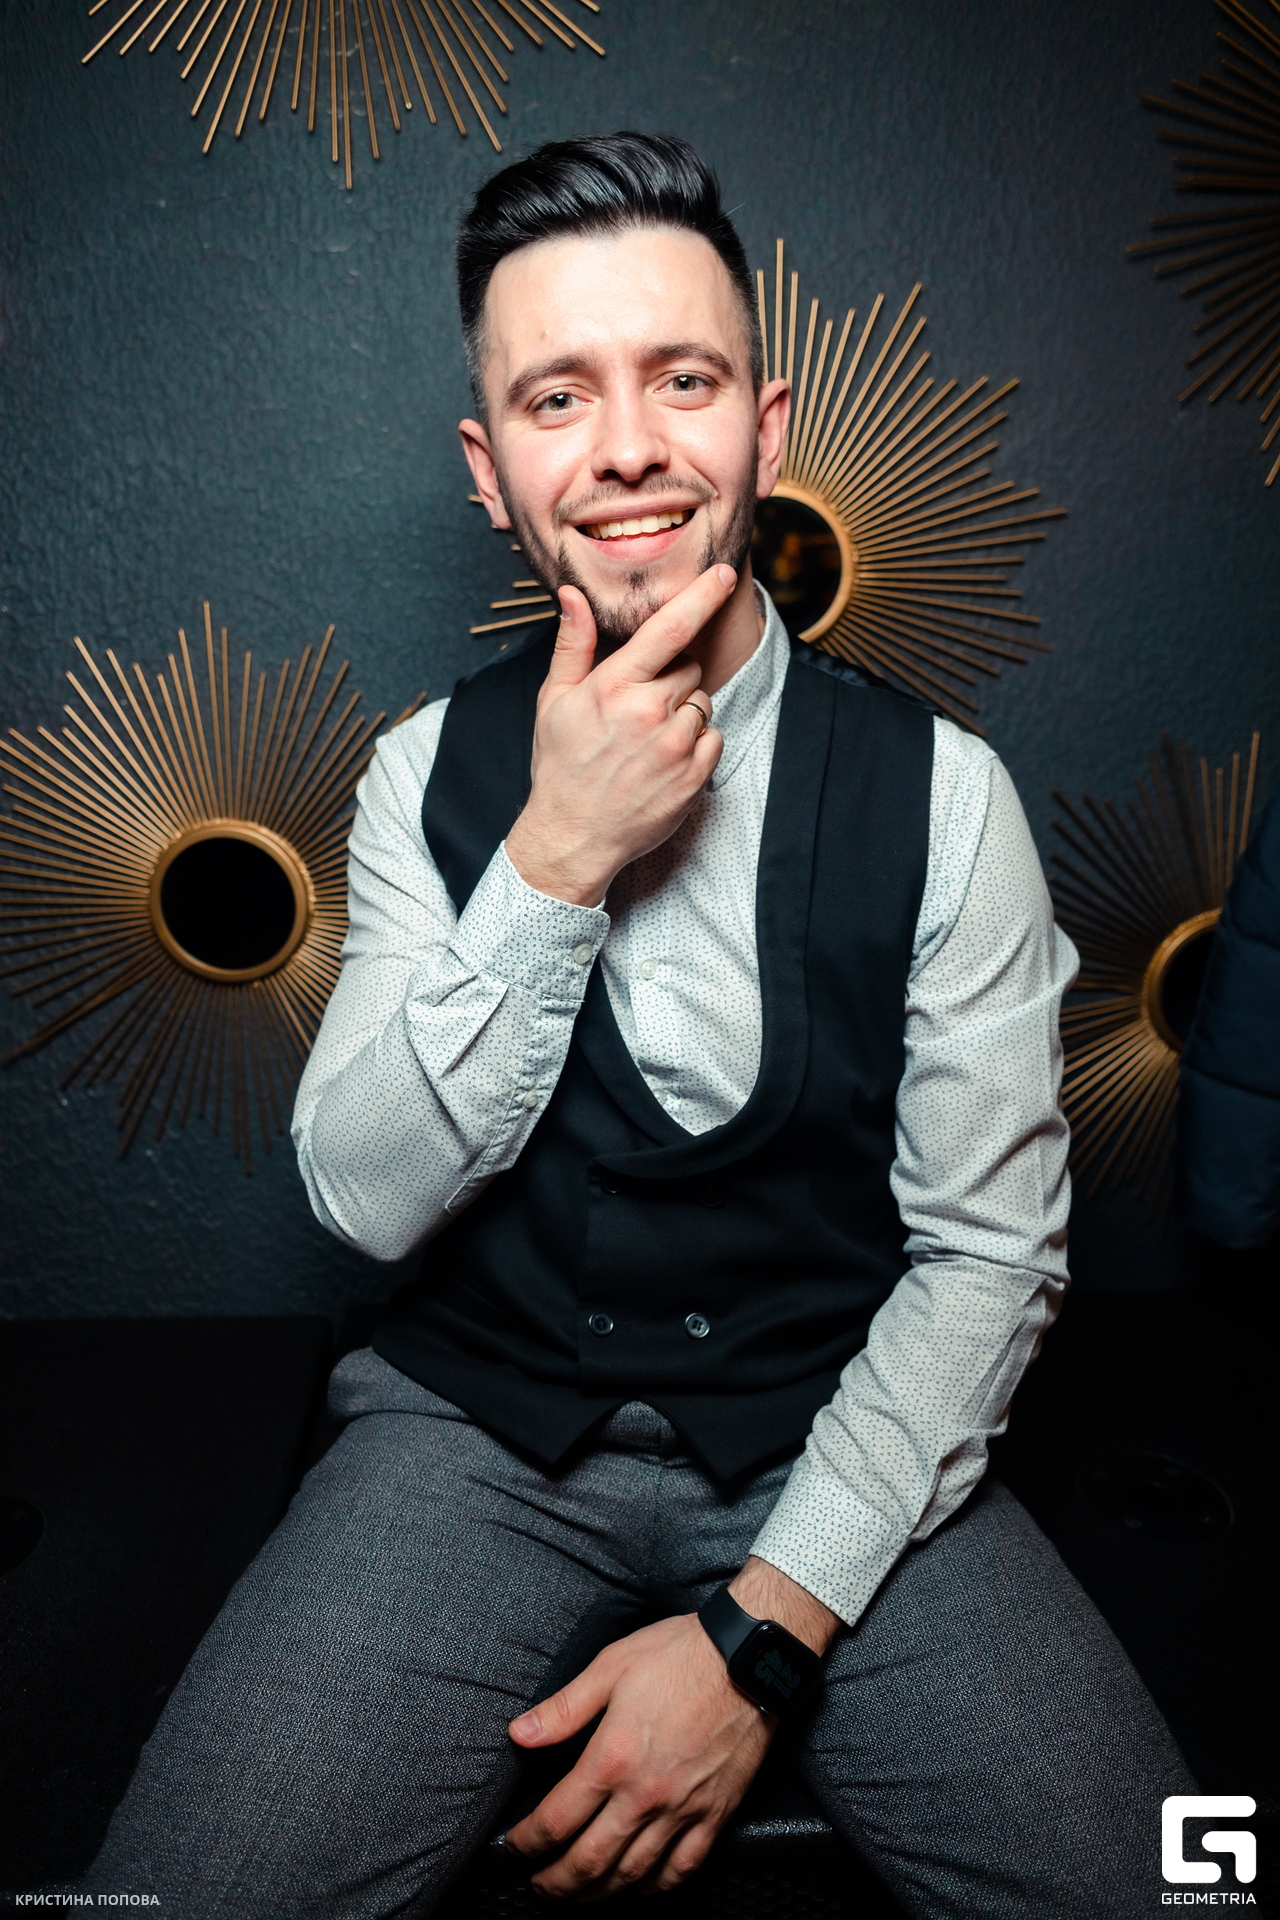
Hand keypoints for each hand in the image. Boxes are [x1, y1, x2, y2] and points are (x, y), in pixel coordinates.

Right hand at [502, 565, 734, 906]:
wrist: (572, 836)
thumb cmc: (560, 765)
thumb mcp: (553, 700)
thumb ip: (571, 644)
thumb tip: (573, 594)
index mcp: (614, 686)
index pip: (669, 628)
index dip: (702, 596)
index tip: (726, 574)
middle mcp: (648, 711)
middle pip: (689, 667)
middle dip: (671, 679)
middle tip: (638, 709)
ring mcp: (675, 746)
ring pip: (702, 702)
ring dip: (684, 713)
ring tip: (647, 740)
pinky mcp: (693, 775)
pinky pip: (713, 738)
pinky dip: (696, 745)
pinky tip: (663, 761)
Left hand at [504, 1612, 772, 1899]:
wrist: (748, 1658)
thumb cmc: (679, 1654)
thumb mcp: (611, 1666)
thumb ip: (564, 1709)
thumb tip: (519, 1734)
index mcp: (612, 1758)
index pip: (557, 1820)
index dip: (527, 1842)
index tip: (514, 1847)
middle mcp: (645, 1795)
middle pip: (590, 1861)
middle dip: (557, 1881)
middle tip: (539, 1885)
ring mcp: (683, 1809)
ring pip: (633, 1873)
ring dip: (599, 1892)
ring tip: (580, 1893)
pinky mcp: (716, 1813)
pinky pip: (683, 1867)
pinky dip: (657, 1885)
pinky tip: (641, 1884)